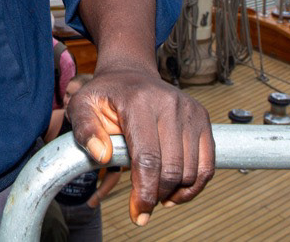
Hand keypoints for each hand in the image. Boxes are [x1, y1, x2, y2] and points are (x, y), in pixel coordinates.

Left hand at [66, 63, 213, 225]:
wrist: (130, 74)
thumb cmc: (105, 95)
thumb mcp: (81, 106)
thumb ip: (84, 130)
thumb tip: (101, 156)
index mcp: (138, 102)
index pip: (147, 158)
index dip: (144, 191)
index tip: (138, 214)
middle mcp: (169, 104)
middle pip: (172, 168)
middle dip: (158, 195)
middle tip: (144, 206)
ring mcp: (189, 110)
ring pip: (191, 169)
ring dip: (176, 192)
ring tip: (157, 195)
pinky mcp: (202, 118)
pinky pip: (207, 163)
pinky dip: (194, 185)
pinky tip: (177, 191)